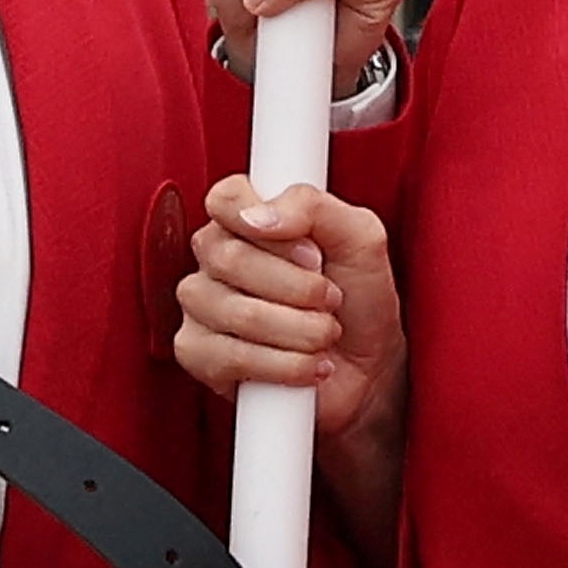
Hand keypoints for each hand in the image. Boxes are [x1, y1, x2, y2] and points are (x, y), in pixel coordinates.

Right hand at [177, 182, 403, 456]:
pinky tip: (308, 364)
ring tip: (324, 334)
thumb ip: (314, 206)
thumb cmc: (360, 298)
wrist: (370, 369)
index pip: (226, 198)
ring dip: (297, 330)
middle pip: (230, 258)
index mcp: (248, 218)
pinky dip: (281, 365)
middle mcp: (216, 257)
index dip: (269, 226)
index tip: (312, 254)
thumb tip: (260, 215)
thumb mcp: (360, 238)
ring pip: (233, 311)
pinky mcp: (197, 353)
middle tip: (330, 298)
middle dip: (298, 288)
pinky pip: (227, 357)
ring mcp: (201, 305)